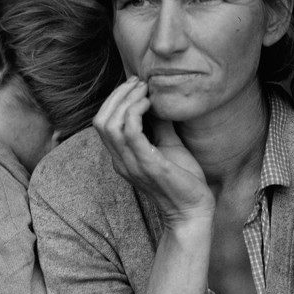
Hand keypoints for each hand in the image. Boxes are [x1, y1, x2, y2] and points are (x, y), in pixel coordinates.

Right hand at [93, 77, 214, 225]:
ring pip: (110, 124)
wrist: (193, 210)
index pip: (102, 123)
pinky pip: (130, 132)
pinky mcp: (148, 165)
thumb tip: (159, 100)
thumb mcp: (169, 145)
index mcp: (122, 157)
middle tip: (139, 83)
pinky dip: (136, 112)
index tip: (135, 85)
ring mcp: (131, 164)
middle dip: (117, 95)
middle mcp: (121, 161)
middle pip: (100, 120)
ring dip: (126, 100)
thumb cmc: (182, 180)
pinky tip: (151, 104)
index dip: (114, 99)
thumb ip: (160, 125)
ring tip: (145, 90)